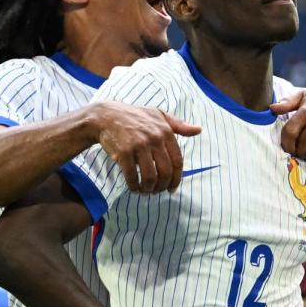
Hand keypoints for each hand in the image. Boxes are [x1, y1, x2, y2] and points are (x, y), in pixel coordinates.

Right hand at [85, 102, 200, 193]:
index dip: (176, 179)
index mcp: (165, 132)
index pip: (178, 162)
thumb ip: (178, 125)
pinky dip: (134, 186)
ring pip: (150, 177)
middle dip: (162, 187)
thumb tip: (199, 130)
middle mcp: (154, 139)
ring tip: (145, 191)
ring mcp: (139, 146)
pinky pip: (132, 176)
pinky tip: (133, 188)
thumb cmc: (135, 117)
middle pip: (165, 172)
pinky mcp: (123, 153)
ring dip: (148, 189)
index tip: (172, 188)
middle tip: (157, 191)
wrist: (106, 116)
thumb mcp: (158, 115)